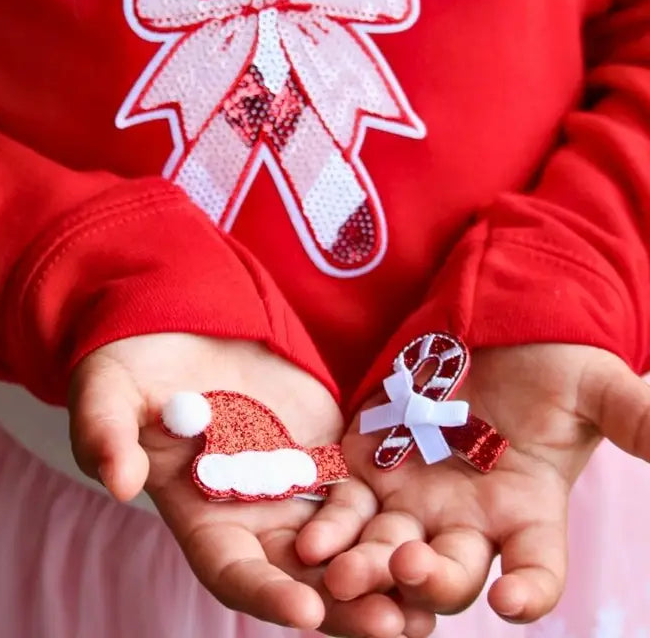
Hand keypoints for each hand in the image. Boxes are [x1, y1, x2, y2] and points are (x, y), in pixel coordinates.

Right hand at [69, 334, 433, 635]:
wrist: (178, 325)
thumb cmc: (131, 368)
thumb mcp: (107, 395)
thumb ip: (107, 435)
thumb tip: (117, 480)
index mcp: (198, 515)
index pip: (233, 571)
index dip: (266, 594)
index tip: (306, 611)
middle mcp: (251, 513)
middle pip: (301, 574)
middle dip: (346, 605)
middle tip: (394, 627)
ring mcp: (292, 482)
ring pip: (342, 542)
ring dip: (382, 570)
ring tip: (429, 599)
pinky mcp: (323, 449)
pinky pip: (362, 488)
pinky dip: (389, 514)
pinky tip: (428, 532)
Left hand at [298, 344, 649, 628]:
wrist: (491, 327)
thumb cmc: (551, 360)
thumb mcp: (593, 387)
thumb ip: (636, 418)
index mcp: (529, 512)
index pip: (536, 569)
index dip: (531, 590)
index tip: (515, 601)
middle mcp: (471, 521)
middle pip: (452, 574)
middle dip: (430, 579)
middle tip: (409, 567)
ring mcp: (417, 499)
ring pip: (391, 552)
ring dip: (368, 569)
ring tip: (343, 574)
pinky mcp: (371, 468)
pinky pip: (350, 510)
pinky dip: (332, 528)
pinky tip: (312, 543)